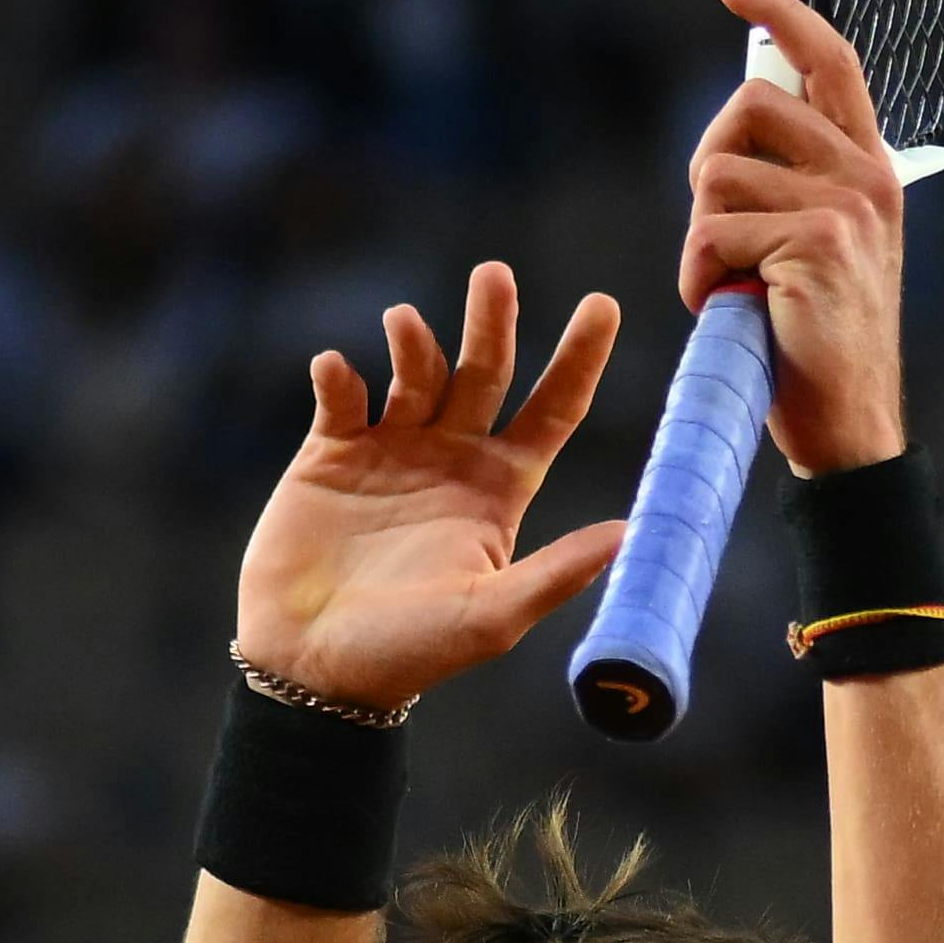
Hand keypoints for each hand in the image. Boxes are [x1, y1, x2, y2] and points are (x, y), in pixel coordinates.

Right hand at [234, 262, 623, 716]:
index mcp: (500, 490)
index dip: (578, 358)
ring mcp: (391, 449)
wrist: (312, 666)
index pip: (552, 410)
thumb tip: (631, 533)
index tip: (603, 304)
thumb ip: (556, 573)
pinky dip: (340, 374)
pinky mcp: (330, 452)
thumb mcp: (491, 616)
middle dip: (492, 321)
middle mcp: (452, 458)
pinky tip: (337, 372)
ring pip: (414, 369)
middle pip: (484, 369)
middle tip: (494, 276)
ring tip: (403, 327)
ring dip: (414, 341)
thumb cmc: (408, 653)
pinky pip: (341, 394)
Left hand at [681, 0, 908, 474]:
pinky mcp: (815, 243)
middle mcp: (867, 175)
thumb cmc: (815, 341)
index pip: (828, 60)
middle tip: (721, 237)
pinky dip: (698, 279)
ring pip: (718, 176)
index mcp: (870, 167)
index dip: (780, 13)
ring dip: (700, 240)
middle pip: (748, 108)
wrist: (848, 426)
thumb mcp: (815, 245)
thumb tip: (737, 120)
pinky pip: (711, 233)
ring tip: (733, 287)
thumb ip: (792, 180)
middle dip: (709, 167)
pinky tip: (729, 311)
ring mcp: (846, 206)